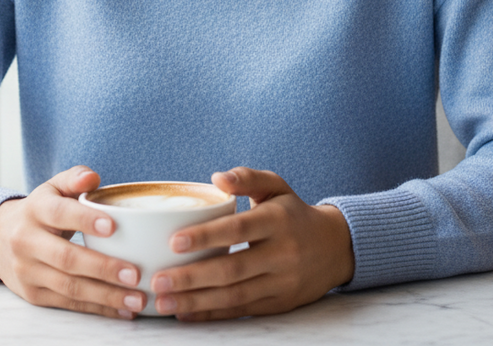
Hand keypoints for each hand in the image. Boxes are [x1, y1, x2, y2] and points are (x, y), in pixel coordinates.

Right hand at [0, 165, 145, 318]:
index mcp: (36, 209)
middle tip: (134, 273)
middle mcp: (27, 241)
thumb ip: (74, 178)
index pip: (59, 213)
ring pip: (69, 286)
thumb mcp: (53, 187)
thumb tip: (93, 177)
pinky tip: (122, 308)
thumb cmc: (40, 210)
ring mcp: (28, 271)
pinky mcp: (33, 294)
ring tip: (136, 297)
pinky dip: (97, 308)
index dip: (85, 220)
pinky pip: (68, 303)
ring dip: (105, 295)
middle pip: (66, 258)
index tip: (113, 227)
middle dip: (102, 268)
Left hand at [148, 167, 353, 320]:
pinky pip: (242, 311)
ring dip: (196, 301)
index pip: (238, 229)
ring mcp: (281, 282)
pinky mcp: (280, 304)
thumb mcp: (276, 186)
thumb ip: (247, 177)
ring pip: (235, 296)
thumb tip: (217, 177)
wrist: (334, 248)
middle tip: (158, 280)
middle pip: (232, 269)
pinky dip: (213, 314)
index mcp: (277, 220)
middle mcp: (281, 253)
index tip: (174, 241)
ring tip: (164, 301)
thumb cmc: (293, 212)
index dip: (206, 236)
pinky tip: (186, 313)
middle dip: (192, 277)